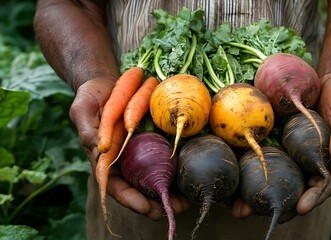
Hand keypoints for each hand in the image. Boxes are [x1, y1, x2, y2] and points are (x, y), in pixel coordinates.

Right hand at [69, 78, 189, 219]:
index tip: (145, 207)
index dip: (129, 198)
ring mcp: (137, 152)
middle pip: (137, 188)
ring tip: (185, 202)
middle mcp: (122, 160)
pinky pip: (162, 158)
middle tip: (171, 211)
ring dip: (168, 192)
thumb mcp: (83, 109)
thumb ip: (87, 129)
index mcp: (103, 159)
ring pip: (152, 178)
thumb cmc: (91, 97)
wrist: (107, 83)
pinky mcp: (150, 141)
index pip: (114, 185)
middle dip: (153, 202)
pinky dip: (174, 170)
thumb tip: (98, 149)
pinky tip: (189, 177)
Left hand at [231, 74, 330, 220]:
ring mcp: (297, 154)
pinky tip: (237, 180)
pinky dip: (253, 171)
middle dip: (282, 205)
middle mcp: (314, 161)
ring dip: (262, 194)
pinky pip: (268, 159)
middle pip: (299, 188)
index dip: (315, 197)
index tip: (301, 208)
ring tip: (241, 209)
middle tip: (263, 215)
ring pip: (280, 178)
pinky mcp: (281, 143)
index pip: (326, 183)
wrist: (325, 81)